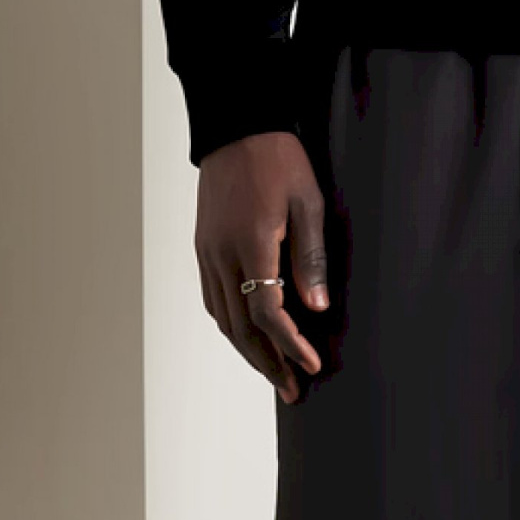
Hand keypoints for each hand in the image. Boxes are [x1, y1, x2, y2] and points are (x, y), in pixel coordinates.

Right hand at [196, 131, 328, 404]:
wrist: (236, 128)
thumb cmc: (280, 161)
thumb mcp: (309, 203)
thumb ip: (311, 257)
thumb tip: (316, 309)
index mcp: (251, 244)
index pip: (267, 312)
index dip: (290, 344)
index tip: (311, 366)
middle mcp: (221, 255)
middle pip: (240, 327)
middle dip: (268, 363)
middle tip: (293, 390)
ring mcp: (206, 253)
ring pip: (222, 318)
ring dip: (247, 351)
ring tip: (274, 374)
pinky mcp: (202, 248)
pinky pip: (212, 299)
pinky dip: (230, 326)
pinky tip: (247, 338)